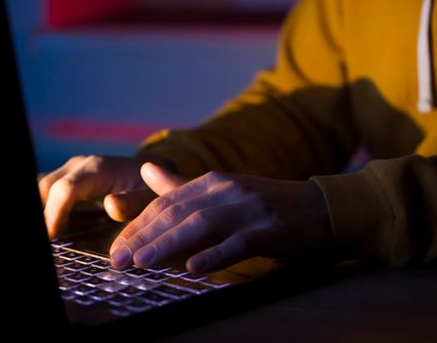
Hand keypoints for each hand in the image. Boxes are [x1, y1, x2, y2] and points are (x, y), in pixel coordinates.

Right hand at [39, 155, 173, 237]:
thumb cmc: (149, 187)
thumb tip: (110, 206)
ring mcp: (70, 172)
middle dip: (44, 214)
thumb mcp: (149, 196)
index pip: (66, 188)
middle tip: (51, 241)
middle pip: (47, 188)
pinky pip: (48, 193)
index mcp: (98, 169)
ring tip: (53, 236)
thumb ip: (133, 202)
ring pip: (43, 189)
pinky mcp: (67, 181)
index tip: (51, 236)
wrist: (151, 172)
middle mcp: (79, 167)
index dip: (54, 212)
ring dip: (44, 211)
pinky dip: (47, 210)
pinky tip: (54, 230)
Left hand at [110, 163, 332, 272]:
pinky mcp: (270, 229)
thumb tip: (146, 170)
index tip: (117, 247)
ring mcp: (249, 208)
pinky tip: (195, 267)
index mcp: (213, 181)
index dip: (138, 224)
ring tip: (143, 262)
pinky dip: (216, 254)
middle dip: (144, 236)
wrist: (319, 207)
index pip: (166, 202)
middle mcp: (228, 190)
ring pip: (203, 225)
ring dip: (169, 244)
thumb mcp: (223, 190)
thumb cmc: (266, 203)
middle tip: (118, 259)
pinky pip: (239, 243)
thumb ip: (182, 184)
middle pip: (178, 213)